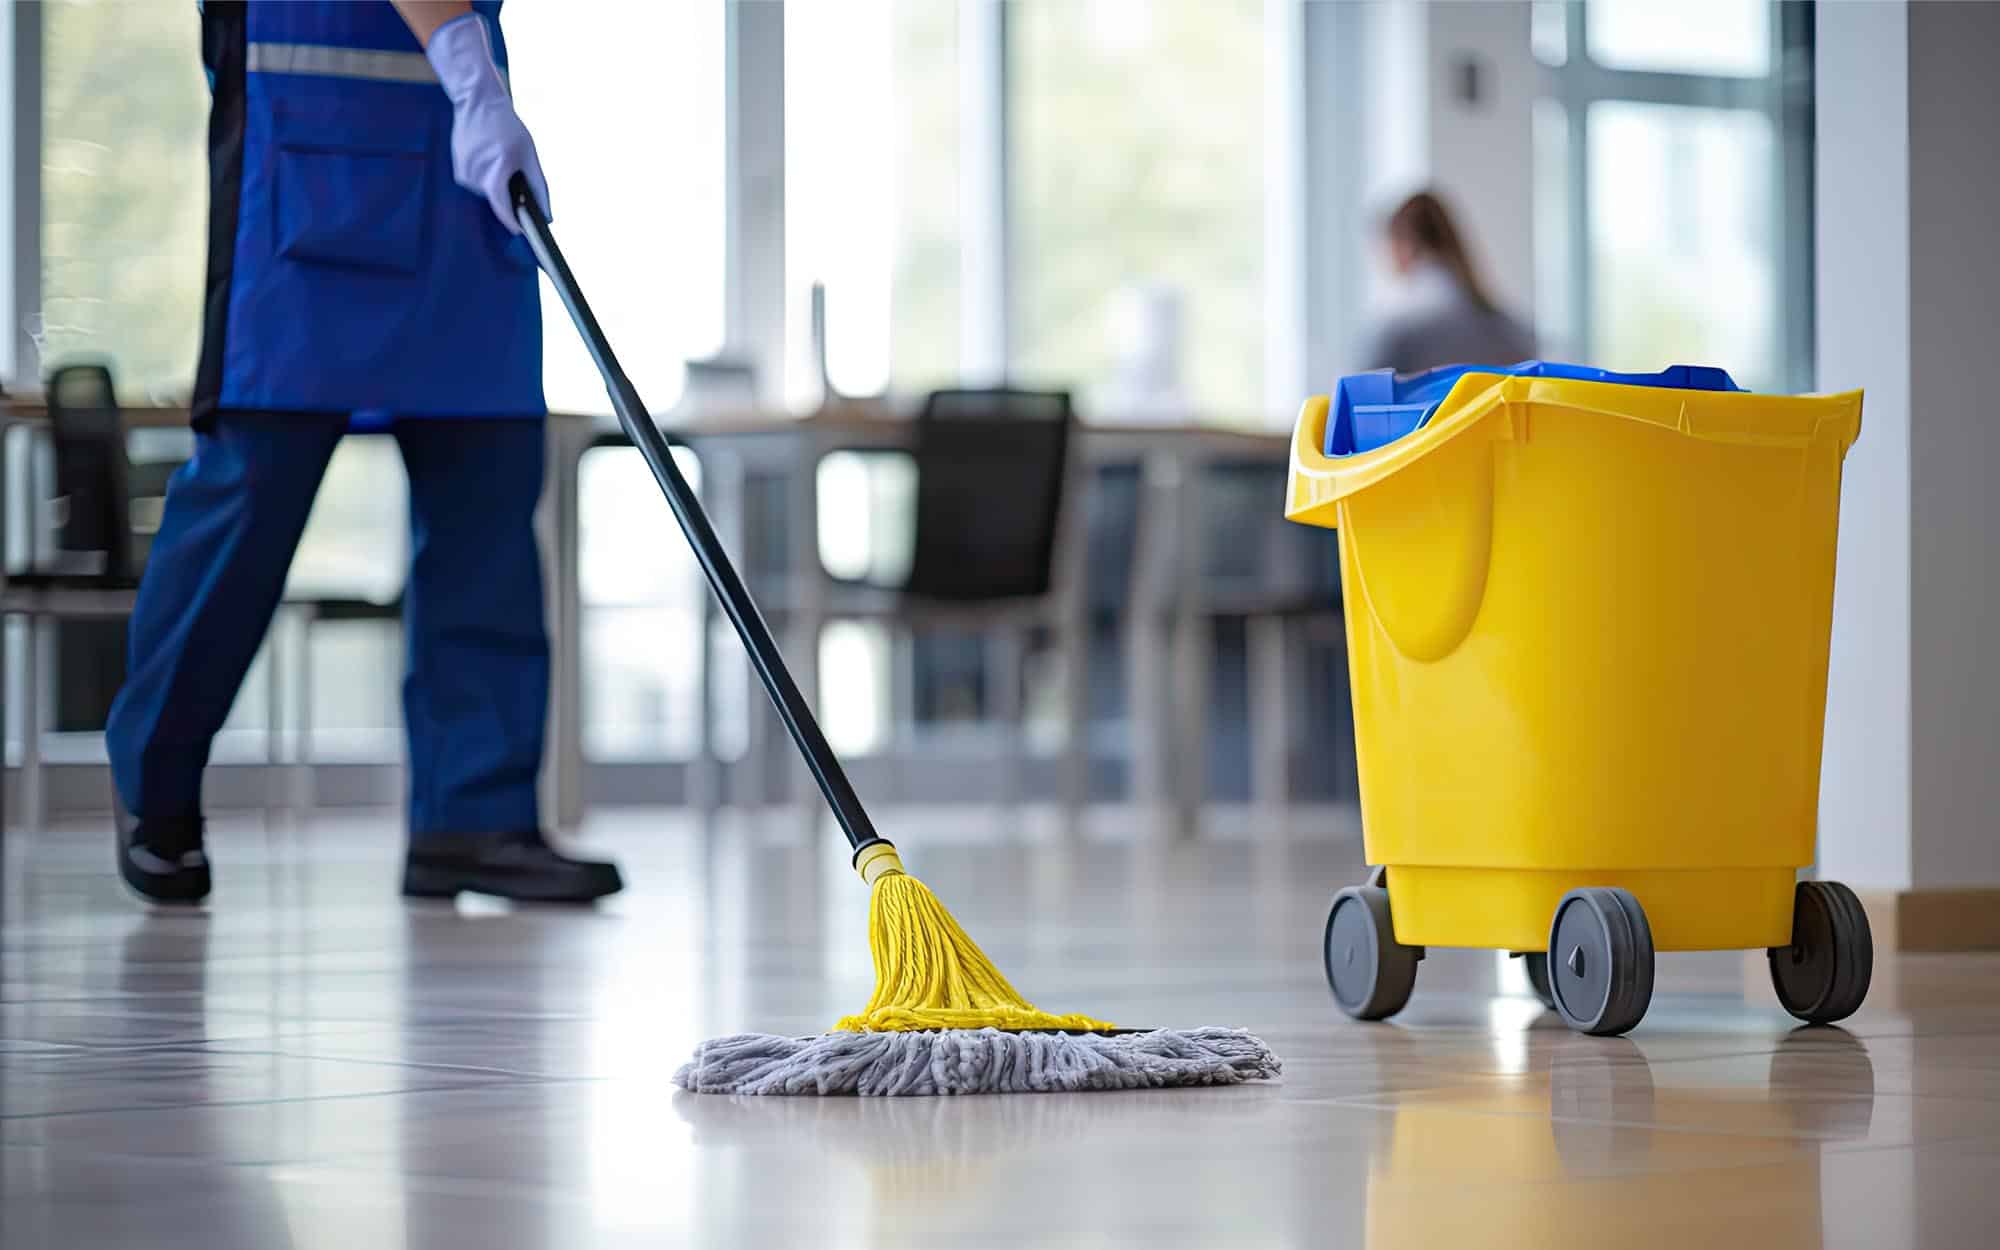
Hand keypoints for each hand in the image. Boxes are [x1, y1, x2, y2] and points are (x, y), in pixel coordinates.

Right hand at [424, 12, 549, 233]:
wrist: (478, 102)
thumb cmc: (506, 126)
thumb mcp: (529, 155)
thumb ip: (539, 187)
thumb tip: (547, 215)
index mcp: (495, 172)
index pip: (503, 210)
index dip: (513, 224)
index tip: (522, 232)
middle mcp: (476, 175)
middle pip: (496, 199)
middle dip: (508, 193)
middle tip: (513, 171)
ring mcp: (464, 173)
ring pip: (486, 192)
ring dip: (496, 182)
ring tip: (499, 157)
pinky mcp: (458, 169)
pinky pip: (477, 183)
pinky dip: (486, 176)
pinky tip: (488, 156)